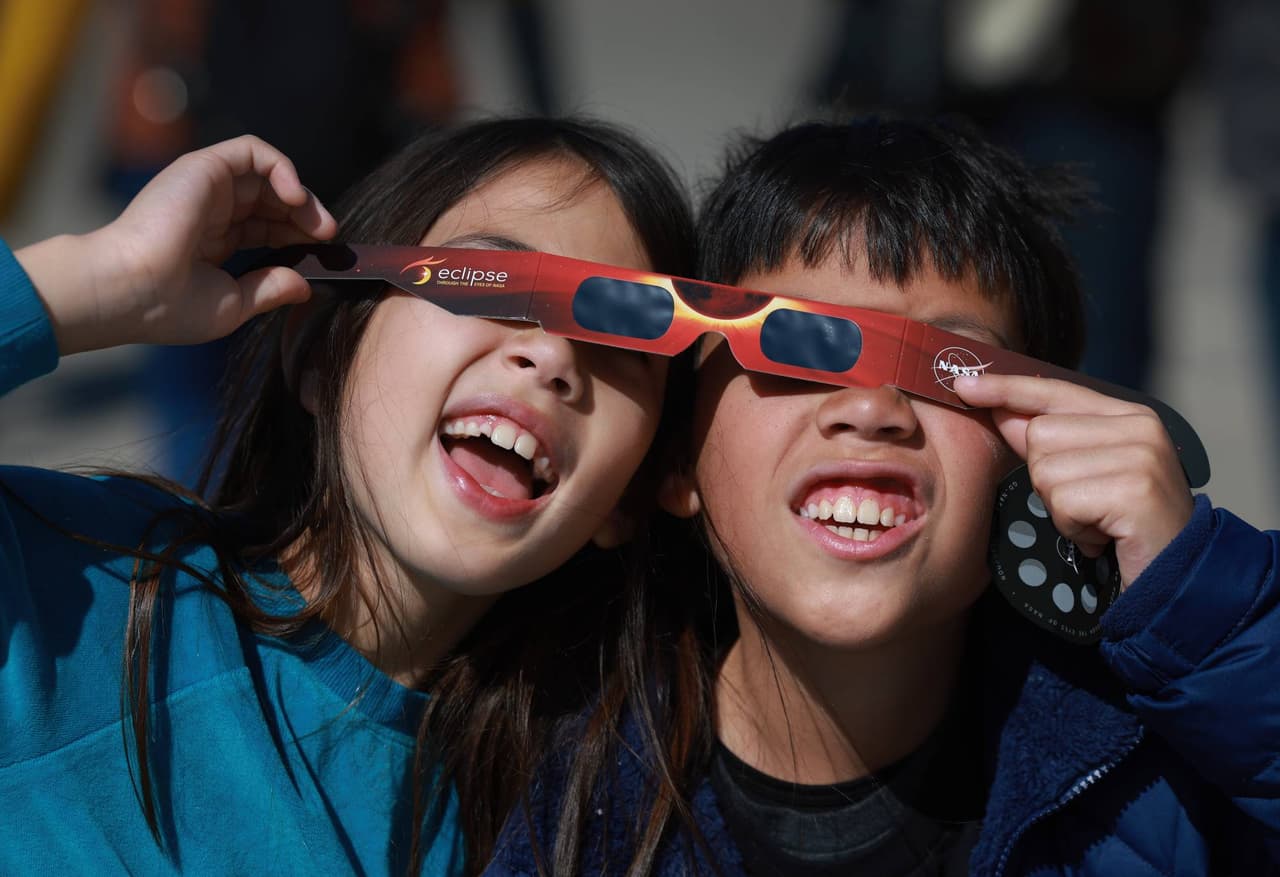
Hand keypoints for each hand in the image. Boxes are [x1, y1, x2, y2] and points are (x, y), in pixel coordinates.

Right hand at [16, 135, 336, 354]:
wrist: (130, 291)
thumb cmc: (170, 306)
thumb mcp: (233, 304)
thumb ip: (269, 289)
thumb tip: (305, 285)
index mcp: (212, 241)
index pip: (266, 228)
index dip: (297, 237)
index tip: (322, 255)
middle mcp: (210, 210)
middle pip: (272, 200)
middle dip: (305, 216)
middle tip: (328, 238)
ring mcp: (206, 187)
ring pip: (267, 174)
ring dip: (300, 195)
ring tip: (318, 224)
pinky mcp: (203, 167)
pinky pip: (252, 151)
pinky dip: (281, 167)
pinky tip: (295, 198)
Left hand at [955, 373, 1193, 588]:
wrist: (1179, 576)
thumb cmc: (1125, 526)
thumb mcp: (1085, 475)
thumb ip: (1049, 441)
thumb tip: (1001, 410)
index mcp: (1128, 415)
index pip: (1053, 390)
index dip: (1006, 388)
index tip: (963, 384)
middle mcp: (1139, 426)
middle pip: (1039, 434)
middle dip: (1047, 479)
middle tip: (1086, 506)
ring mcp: (1141, 454)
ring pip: (1045, 470)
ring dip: (1060, 508)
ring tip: (1097, 522)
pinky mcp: (1135, 489)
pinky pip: (1062, 503)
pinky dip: (1072, 528)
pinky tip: (1102, 537)